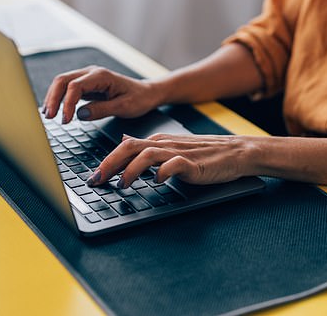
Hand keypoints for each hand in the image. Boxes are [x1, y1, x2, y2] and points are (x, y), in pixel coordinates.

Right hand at [42, 66, 163, 123]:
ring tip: (48, 116)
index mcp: (101, 76)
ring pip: (62, 83)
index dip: (66, 103)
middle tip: (49, 118)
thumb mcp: (124, 107)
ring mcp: (88, 78)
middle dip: (53, 98)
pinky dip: (59, 98)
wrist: (147, 93)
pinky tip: (55, 110)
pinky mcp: (86, 85)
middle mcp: (92, 73)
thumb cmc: (139, 99)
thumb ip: (101, 110)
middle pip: (63, 80)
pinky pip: (68, 89)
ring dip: (53, 98)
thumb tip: (79, 114)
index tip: (65, 120)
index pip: (75, 86)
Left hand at [87, 133, 256, 187]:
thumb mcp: (169, 148)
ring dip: (131, 170)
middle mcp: (165, 144)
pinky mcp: (193, 163)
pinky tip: (157, 182)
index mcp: (158, 142)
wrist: (234, 152)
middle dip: (110, 163)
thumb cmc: (202, 154)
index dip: (106, 162)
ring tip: (122, 184)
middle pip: (130, 147)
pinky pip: (175, 164)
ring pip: (148, 154)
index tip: (92, 178)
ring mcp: (179, 153)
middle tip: (96, 180)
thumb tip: (123, 141)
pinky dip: (163, 172)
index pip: (125, 147)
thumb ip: (146, 147)